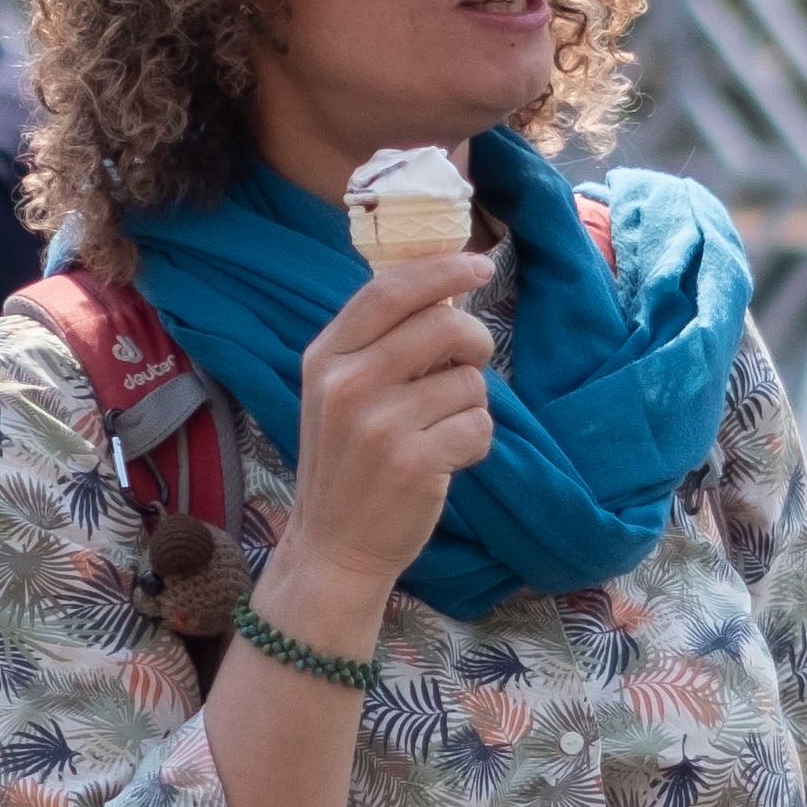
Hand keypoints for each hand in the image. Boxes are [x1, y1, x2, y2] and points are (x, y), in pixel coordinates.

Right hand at [282, 249, 504, 601]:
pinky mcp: (414, 463)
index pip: (389, 290)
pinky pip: (480, 426)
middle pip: (444, 326)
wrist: (333, 544)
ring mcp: (379, 425)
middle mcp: (346, 384)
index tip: (480, 262)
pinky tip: (446, 460)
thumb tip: (448, 288)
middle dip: (474, 342)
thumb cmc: (349, 459)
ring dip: (471, 405)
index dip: (442, 269)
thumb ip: (382, 342)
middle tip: (467, 366)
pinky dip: (476, 442)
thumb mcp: (341, 391)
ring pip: (470, 381)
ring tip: (439, 430)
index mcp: (326, 357)